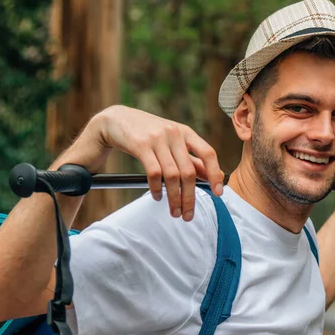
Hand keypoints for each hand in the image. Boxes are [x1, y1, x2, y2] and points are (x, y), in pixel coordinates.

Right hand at [89, 105, 224, 220]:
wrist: (116, 119)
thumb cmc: (148, 133)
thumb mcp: (172, 141)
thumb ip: (190, 158)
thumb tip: (210, 177)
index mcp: (186, 132)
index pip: (208, 153)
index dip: (215, 174)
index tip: (218, 193)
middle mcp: (174, 134)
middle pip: (189, 171)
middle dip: (190, 197)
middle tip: (188, 215)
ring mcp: (158, 139)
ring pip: (172, 175)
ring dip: (175, 198)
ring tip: (174, 212)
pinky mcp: (141, 145)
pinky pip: (154, 173)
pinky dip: (157, 189)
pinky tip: (157, 197)